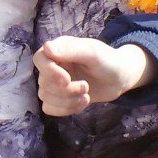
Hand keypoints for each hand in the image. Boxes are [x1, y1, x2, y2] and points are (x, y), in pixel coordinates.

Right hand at [34, 36, 150, 115]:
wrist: (119, 79)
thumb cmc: (108, 61)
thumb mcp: (93, 52)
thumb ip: (71, 49)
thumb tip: (46, 48)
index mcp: (58, 49)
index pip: (39, 59)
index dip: (49, 71)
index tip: (67, 80)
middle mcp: (53, 65)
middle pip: (44, 82)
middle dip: (66, 90)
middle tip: (86, 87)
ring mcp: (53, 83)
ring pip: (46, 97)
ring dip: (67, 101)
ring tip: (86, 96)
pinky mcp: (58, 98)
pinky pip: (49, 108)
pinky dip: (65, 109)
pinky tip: (81, 104)